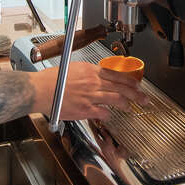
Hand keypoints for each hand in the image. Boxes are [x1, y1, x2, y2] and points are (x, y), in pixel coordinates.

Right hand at [30, 62, 147, 121]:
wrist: (40, 90)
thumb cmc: (52, 80)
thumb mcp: (73, 69)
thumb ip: (87, 74)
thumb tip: (95, 78)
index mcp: (90, 70)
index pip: (116, 75)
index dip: (129, 81)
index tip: (136, 85)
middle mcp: (93, 82)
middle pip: (121, 87)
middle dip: (136, 94)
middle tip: (144, 99)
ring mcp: (91, 96)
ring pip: (116, 99)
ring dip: (126, 104)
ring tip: (131, 107)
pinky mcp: (86, 109)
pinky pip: (103, 113)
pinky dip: (108, 115)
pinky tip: (108, 116)